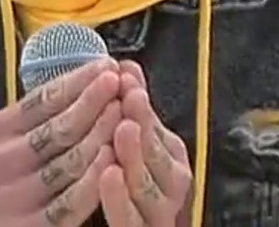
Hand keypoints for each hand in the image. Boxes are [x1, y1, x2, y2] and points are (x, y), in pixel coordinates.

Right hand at [0, 58, 122, 224]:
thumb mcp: (17, 142)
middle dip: (95, 103)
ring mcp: (15, 196)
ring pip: (69, 162)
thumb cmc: (15, 181)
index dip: (78, 81)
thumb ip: (46, 116)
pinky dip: (95, 179)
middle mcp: (1, 161)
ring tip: (128, 117)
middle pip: (58, 127)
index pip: (42, 99)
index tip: (108, 67)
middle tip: (122, 86)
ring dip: (103, 136)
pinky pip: (71, 201)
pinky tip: (115, 162)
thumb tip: (94, 76)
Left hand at [101, 62, 193, 225]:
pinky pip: (131, 221)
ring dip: (136, 155)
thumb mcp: (136, 146)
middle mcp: (168, 189)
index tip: (128, 78)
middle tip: (130, 97)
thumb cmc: (130, 189)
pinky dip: (120, 199)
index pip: (161, 134)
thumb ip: (134, 113)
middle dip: (145, 124)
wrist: (128, 222)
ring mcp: (156, 215)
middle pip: (160, 159)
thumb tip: (126, 66)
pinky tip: (108, 175)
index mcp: (170, 163)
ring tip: (122, 128)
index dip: (145, 106)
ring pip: (148, 189)